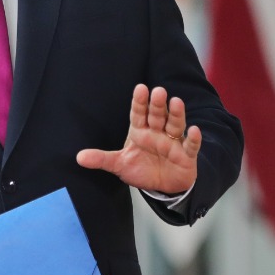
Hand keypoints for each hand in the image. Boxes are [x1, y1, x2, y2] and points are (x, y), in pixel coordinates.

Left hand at [76, 84, 200, 193]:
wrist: (163, 186)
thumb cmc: (141, 169)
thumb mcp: (119, 164)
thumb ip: (102, 159)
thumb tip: (79, 158)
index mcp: (140, 131)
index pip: (139, 113)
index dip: (140, 102)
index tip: (140, 88)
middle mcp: (157, 132)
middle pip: (157, 115)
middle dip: (157, 104)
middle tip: (158, 91)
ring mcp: (173, 142)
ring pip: (175, 125)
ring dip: (176, 114)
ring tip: (176, 102)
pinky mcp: (186, 155)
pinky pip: (191, 145)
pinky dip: (194, 138)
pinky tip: (195, 130)